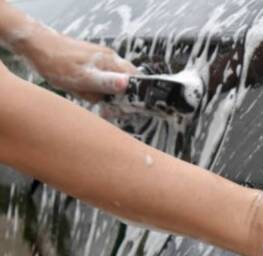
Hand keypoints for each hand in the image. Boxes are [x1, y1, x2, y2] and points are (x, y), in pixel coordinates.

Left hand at [16, 28, 136, 100]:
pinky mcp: (92, 61)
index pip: (136, 80)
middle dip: (121, 98)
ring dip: (108, 95)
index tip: (125, 110)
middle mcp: (110, 58)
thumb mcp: (82, 77)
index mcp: (111, 62)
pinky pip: (102, 78)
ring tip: (96, 104)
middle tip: (108, 111)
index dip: (135, 96)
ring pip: (114, 81)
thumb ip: (105, 82)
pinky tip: (88, 94)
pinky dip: (99, 89)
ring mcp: (101, 58)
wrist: (36, 46)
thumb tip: (126, 84)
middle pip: (127, 81)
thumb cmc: (57, 64)